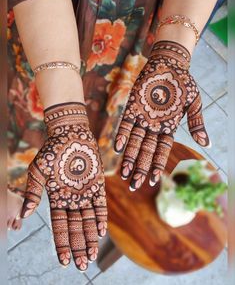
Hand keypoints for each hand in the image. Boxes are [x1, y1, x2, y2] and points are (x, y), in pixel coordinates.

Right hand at [21, 102, 107, 270]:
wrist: (70, 134)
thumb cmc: (51, 151)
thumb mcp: (38, 171)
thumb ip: (33, 191)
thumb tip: (25, 213)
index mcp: (56, 199)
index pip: (59, 227)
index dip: (62, 244)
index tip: (65, 262)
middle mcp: (72, 200)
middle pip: (75, 228)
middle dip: (78, 246)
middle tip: (82, 265)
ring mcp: (85, 193)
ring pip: (88, 220)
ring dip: (91, 237)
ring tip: (92, 255)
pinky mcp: (97, 185)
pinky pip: (100, 205)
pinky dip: (101, 218)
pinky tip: (101, 231)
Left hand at [114, 40, 209, 190]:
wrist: (169, 63)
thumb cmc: (183, 83)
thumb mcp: (194, 103)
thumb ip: (197, 123)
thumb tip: (207, 144)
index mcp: (168, 127)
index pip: (161, 151)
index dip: (156, 165)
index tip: (152, 180)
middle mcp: (153, 126)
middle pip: (146, 151)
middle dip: (140, 168)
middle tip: (134, 185)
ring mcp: (142, 118)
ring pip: (134, 141)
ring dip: (129, 157)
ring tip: (124, 173)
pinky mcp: (133, 107)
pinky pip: (126, 124)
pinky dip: (122, 135)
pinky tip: (118, 148)